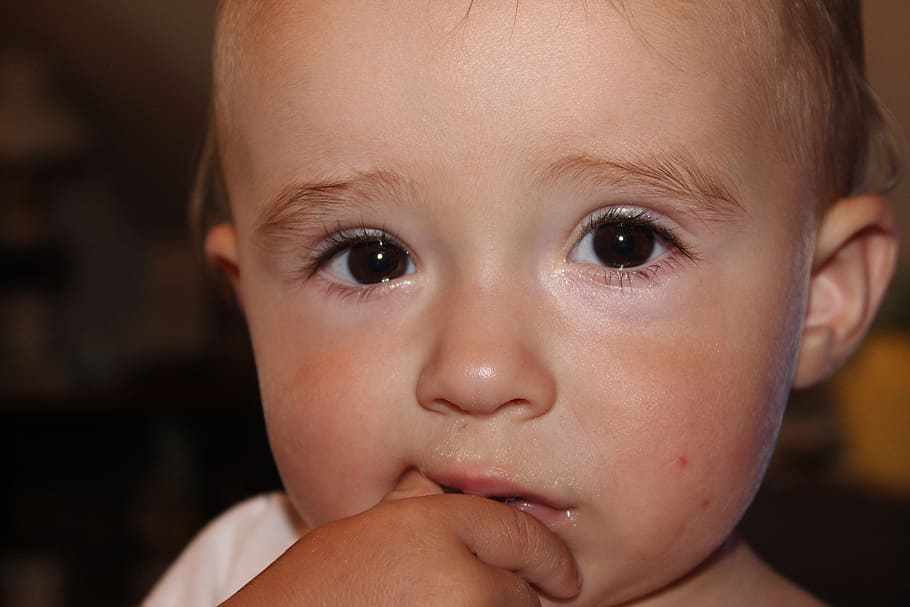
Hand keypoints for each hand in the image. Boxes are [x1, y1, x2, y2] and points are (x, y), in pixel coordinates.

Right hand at [219, 471, 579, 605]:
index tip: (566, 579)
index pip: (521, 537)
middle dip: (507, 597)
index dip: (552, 560)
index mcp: (437, 524)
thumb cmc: (312, 587)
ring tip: (431, 603)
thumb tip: (453, 493)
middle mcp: (460, 574)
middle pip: (521, 592)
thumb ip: (419, 507)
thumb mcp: (368, 525)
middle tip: (462, 598)